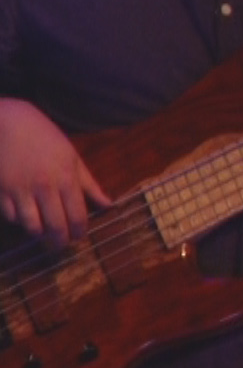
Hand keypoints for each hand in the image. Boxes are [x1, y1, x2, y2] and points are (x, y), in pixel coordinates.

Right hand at [0, 97, 110, 247]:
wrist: (11, 123)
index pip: (77, 216)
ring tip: (43, 234)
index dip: (79, 232)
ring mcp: (21, 190)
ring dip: (39, 234)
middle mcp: (44, 187)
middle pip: (55, 226)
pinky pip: (11, 216)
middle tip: (61, 244)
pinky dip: (19, 220)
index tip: (79, 238)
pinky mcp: (2, 191)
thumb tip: (108, 205)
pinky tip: (25, 217)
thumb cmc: (46, 138)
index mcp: (66, 178)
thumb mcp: (73, 157)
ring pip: (31, 226)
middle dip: (60, 241)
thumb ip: (89, 184)